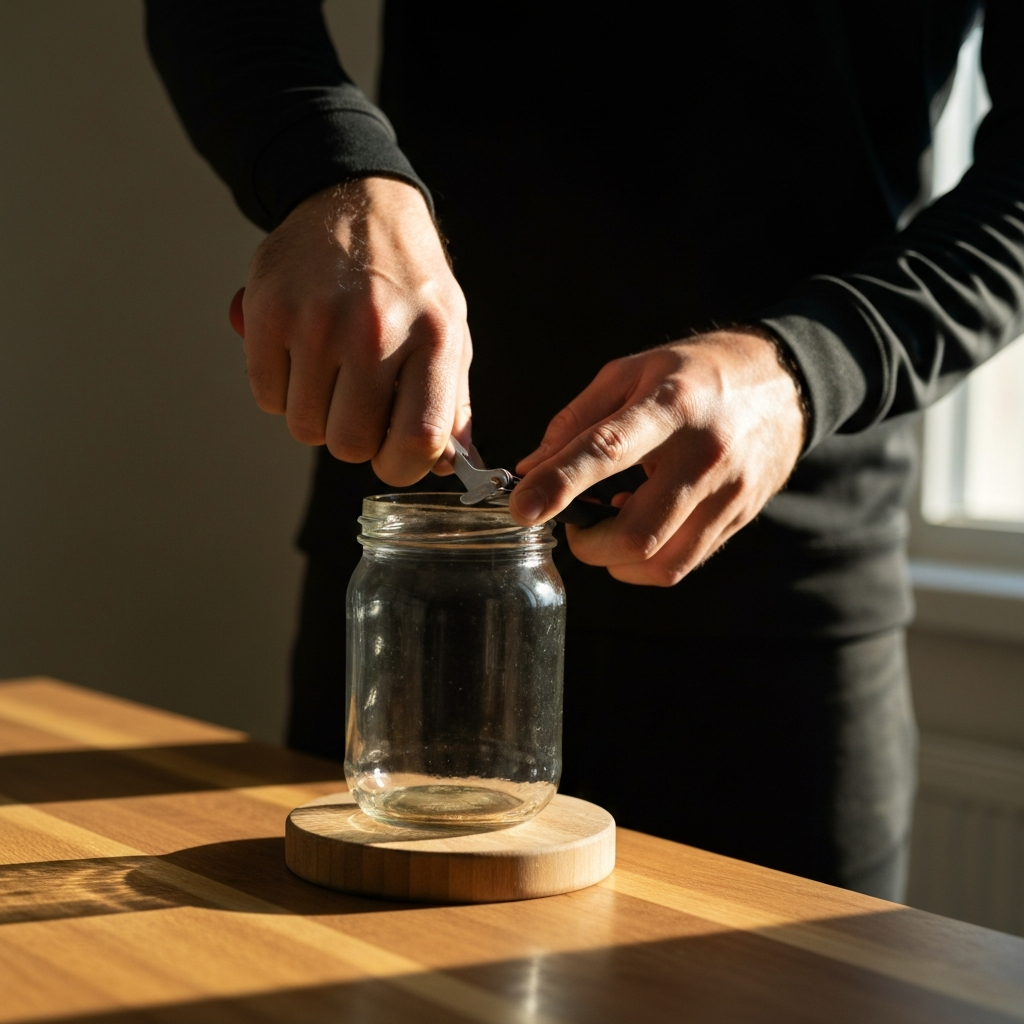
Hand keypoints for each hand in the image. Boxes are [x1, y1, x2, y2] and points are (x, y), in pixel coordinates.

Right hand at [228, 177, 471, 485]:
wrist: (355, 201)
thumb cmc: (408, 280)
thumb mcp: (449, 333)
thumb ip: (451, 405)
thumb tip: (456, 470)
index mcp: (433, 338)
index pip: (418, 440)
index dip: (404, 466)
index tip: (395, 456)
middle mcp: (375, 329)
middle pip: (350, 444)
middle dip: (354, 440)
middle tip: (359, 407)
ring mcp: (317, 320)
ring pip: (304, 427)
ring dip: (316, 415)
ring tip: (331, 374)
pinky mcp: (269, 311)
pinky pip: (268, 396)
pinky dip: (282, 389)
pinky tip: (301, 356)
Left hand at [509, 330, 805, 585]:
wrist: (784, 382)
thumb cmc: (694, 373)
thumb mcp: (630, 373)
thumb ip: (575, 421)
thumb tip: (530, 468)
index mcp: (670, 405)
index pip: (608, 449)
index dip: (559, 483)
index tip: (521, 507)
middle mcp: (704, 454)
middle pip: (637, 532)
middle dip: (588, 544)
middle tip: (572, 523)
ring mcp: (728, 492)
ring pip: (661, 562)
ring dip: (615, 559)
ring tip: (607, 525)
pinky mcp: (739, 518)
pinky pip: (682, 563)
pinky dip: (646, 560)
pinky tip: (641, 525)